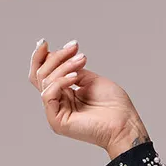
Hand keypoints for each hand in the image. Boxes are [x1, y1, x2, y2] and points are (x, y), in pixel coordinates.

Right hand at [29, 38, 148, 157]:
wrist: (125, 124)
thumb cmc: (114, 106)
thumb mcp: (91, 79)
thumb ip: (72, 70)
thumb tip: (58, 57)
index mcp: (64, 94)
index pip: (42, 74)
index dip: (41, 56)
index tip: (45, 41)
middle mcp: (57, 103)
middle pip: (41, 74)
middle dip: (56, 57)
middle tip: (74, 47)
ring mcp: (55, 113)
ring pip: (45, 81)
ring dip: (63, 66)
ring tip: (82, 61)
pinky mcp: (57, 121)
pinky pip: (48, 95)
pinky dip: (60, 81)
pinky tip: (75, 77)